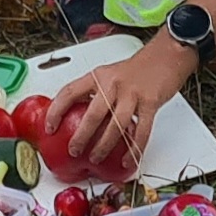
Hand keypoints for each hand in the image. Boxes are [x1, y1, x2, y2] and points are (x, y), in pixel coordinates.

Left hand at [45, 41, 190, 181]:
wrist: (166, 56)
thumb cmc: (137, 69)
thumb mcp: (109, 75)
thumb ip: (95, 92)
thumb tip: (78, 116)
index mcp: (98, 75)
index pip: (70, 91)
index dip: (56, 110)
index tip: (49, 127)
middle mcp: (112, 84)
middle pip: (92, 114)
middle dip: (81, 136)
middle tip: (74, 150)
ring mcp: (131, 94)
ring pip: (115, 126)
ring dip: (104, 146)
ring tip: (96, 158)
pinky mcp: (150, 103)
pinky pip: (140, 131)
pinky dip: (133, 149)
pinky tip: (127, 159)